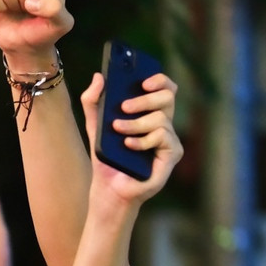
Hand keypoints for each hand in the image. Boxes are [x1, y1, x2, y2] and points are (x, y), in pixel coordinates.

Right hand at [0, 0, 72, 70]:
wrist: (23, 43)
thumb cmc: (44, 31)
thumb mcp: (60, 25)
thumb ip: (55, 10)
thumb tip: (30, 2)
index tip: (43, 8)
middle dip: (24, 2)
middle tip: (29, 10)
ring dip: (11, 4)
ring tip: (18, 8)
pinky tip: (6, 7)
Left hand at [81, 72, 183, 206]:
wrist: (109, 189)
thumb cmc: (107, 158)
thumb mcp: (95, 127)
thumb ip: (93, 102)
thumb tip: (98, 76)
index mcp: (150, 114)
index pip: (164, 89)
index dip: (159, 80)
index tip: (143, 81)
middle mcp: (164, 124)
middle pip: (168, 97)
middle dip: (144, 99)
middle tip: (124, 107)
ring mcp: (170, 139)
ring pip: (161, 118)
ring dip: (135, 123)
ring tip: (118, 131)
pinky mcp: (172, 154)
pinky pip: (162, 136)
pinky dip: (142, 140)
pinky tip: (128, 146)